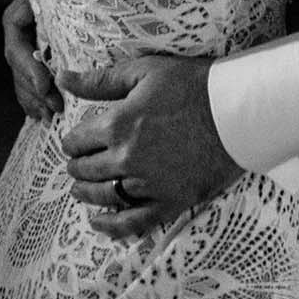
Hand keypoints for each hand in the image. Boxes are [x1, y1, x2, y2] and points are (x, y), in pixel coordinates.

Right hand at [2, 0, 62, 121]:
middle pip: (19, 69)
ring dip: (35, 101)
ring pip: (21, 79)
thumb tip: (68, 18)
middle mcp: (17, 33)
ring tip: (51, 118)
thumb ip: (57, 4)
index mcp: (17, 17)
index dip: (29, 69)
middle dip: (36, 92)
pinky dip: (34, 100)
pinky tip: (42, 116)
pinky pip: (27, 83)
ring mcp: (23, 45)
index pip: (16, 47)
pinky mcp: (34, 56)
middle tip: (55, 109)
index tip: (45, 86)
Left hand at [59, 56, 242, 240]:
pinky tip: (99, 222)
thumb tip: (62, 78)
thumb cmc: (192, 84)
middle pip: (85, 169)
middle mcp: (127, 159)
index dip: (72, 140)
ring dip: (86, 193)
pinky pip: (132, 222)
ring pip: (102, 196)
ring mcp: (148, 184)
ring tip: (80, 189)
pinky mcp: (169, 202)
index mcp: (118, 125)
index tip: (74, 140)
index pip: (77, 140)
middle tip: (77, 162)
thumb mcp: (144, 72)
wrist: (236, 110)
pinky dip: (111, 226)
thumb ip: (99, 80)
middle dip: (77, 165)